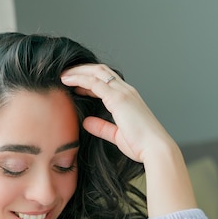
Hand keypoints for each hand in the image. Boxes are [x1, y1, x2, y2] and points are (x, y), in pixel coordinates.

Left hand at [62, 63, 196, 215]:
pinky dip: (79, 79)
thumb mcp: (116, 135)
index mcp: (129, 98)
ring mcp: (123, 92)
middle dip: (82, 69)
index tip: (73, 83)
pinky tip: (67, 81)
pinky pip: (94, 83)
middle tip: (65, 73)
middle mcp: (127, 91)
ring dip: (78, 71)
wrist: (155, 148)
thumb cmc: (141, 145)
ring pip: (96, 72)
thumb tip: (87, 122)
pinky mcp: (118, 98)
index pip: (107, 80)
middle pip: (101, 70)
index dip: (89, 79)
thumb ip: (102, 127)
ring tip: (62, 74)